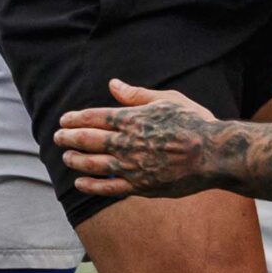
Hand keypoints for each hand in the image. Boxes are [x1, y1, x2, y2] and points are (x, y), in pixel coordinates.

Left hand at [54, 80, 222, 198]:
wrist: (214, 154)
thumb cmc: (195, 123)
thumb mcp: (168, 99)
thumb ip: (137, 95)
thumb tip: (113, 85)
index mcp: (132, 119)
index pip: (94, 117)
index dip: (75, 119)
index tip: (64, 120)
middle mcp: (126, 143)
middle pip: (87, 140)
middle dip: (68, 138)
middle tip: (57, 137)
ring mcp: (131, 166)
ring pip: (92, 164)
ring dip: (75, 159)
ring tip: (66, 157)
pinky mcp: (140, 186)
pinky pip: (108, 187)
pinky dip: (90, 185)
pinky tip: (79, 182)